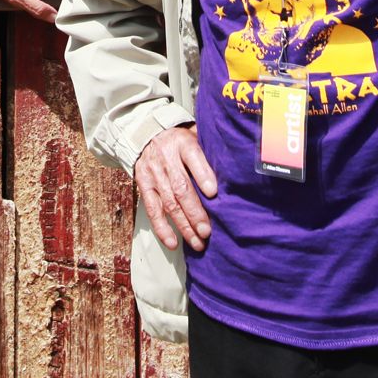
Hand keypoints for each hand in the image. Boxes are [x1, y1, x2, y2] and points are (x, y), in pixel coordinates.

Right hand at [135, 124, 217, 251]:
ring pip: (169, 202)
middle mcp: (166, 158)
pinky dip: (162, 228)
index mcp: (182, 143)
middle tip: (207, 231)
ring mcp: (153, 173)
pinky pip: (152, 209)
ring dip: (183, 225)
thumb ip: (210, 153)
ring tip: (197, 243)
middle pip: (180, 187)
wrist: (150, 135)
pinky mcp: (143, 185)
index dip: (203, 175)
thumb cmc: (182, 142)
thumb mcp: (196, 137)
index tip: (213, 193)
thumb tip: (233, 175)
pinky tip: (173, 242)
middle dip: (195, 212)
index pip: (193, 157)